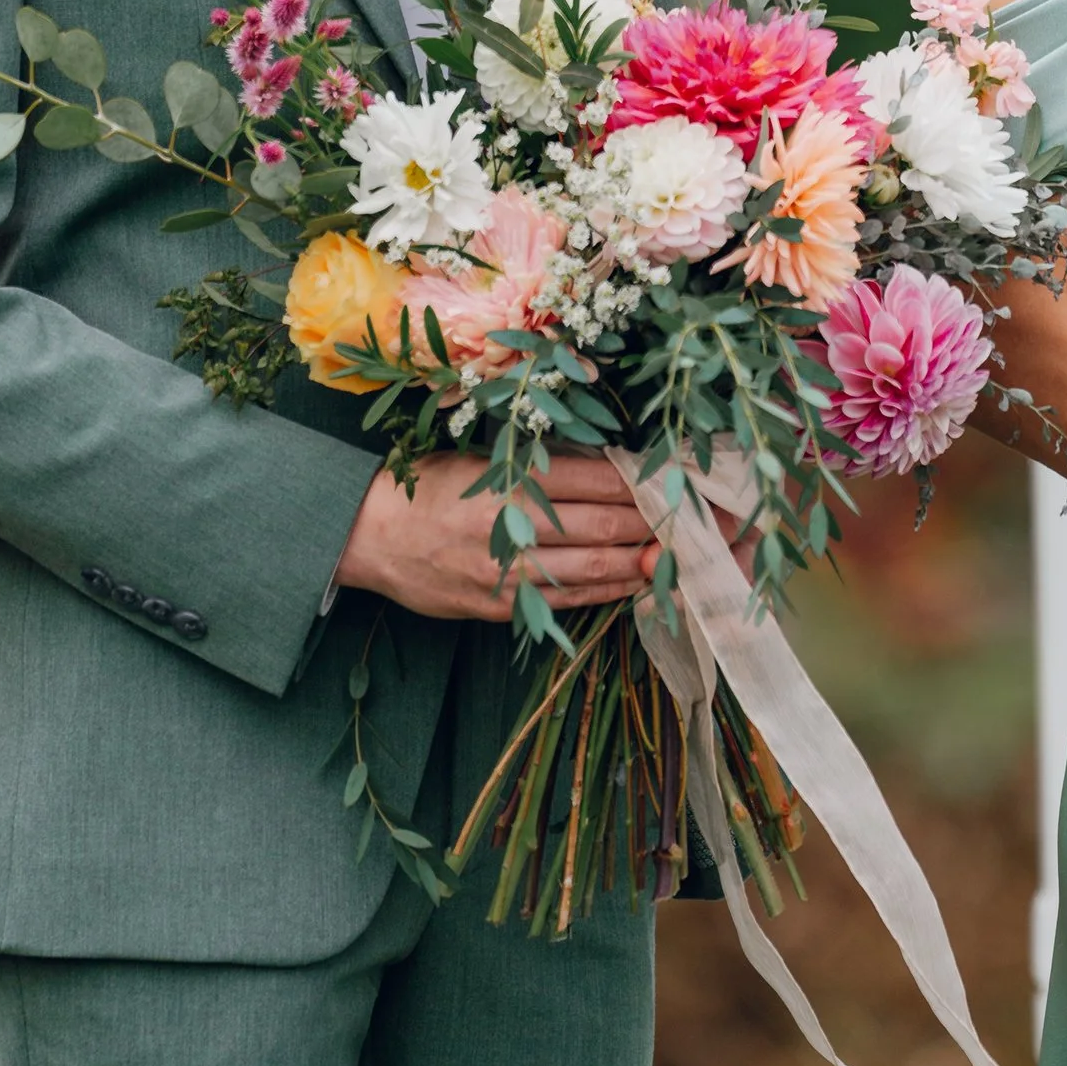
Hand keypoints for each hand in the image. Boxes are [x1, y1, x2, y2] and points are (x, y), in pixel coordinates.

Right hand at [335, 451, 658, 625]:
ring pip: (592, 568)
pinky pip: (566, 601)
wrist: (368, 535)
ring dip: (642, 562)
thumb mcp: (481, 459)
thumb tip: (610, 468)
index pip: (594, 478)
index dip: (642, 482)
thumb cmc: (428, 487)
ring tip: (680, 555)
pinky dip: (607, 593)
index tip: (678, 480)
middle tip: (698, 520)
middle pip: (603, 524)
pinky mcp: (498, 606)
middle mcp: (511, 527)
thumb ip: (539, 465)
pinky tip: (636, 583)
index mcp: (507, 480)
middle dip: (656, 523)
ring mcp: (506, 573)